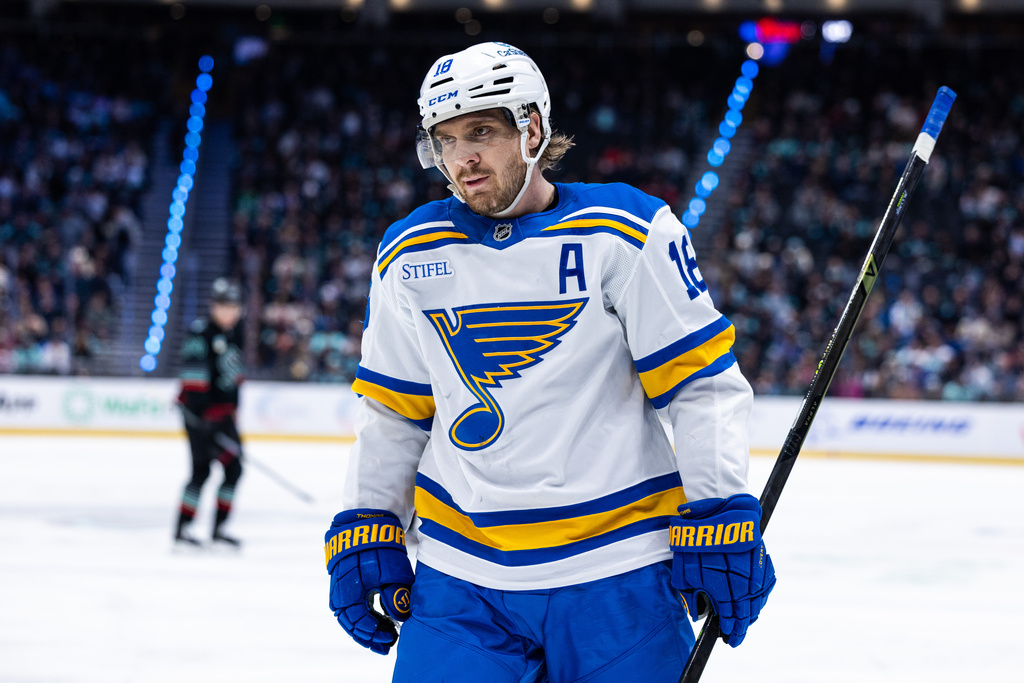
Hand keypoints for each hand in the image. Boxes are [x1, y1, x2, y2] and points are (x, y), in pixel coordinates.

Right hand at [324, 509, 413, 654]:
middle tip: (387, 644)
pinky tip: (376, 620)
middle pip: (352, 624)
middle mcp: (340, 593)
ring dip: (364, 628)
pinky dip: (361, 616)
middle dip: (369, 636)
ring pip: (348, 617)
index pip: (360, 623)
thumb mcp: (393, 572)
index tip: (392, 638)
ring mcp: (339, 587)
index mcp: (350, 592)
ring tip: (383, 635)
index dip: (376, 634)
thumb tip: (400, 619)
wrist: (366, 521)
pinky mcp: (342, 582)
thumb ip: (396, 597)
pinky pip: (348, 607)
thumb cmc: (381, 546)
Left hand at [669, 493, 775, 646]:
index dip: (730, 631)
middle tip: (737, 638)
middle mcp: (742, 583)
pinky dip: (761, 596)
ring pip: (758, 600)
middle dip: (741, 627)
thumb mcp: (684, 571)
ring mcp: (754, 571)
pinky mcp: (761, 558)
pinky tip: (756, 602)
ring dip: (752, 613)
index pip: (730, 619)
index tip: (728, 640)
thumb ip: (692, 595)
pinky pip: (765, 585)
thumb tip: (699, 612)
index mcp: (723, 589)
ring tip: (746, 622)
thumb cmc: (694, 539)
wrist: (714, 509)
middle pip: (746, 613)